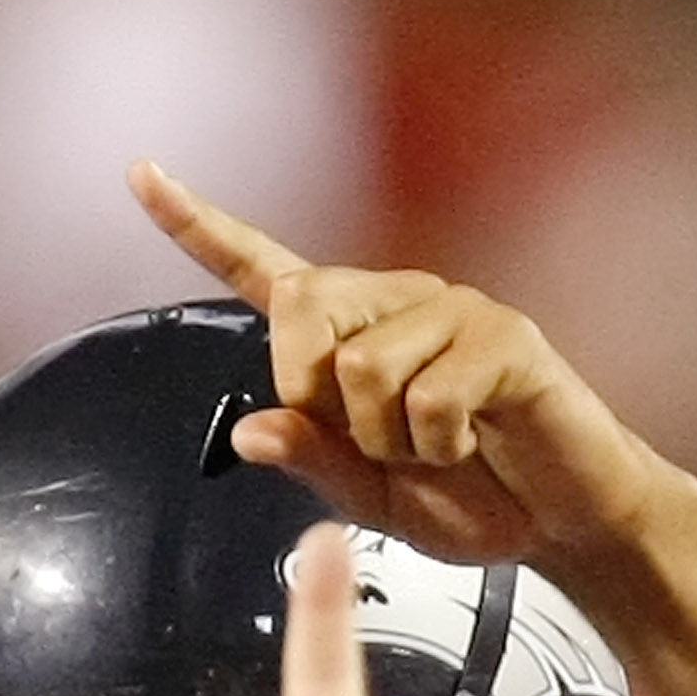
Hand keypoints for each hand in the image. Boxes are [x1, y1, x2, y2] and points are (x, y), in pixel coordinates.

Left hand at [129, 164, 668, 582]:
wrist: (556, 521)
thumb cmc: (468, 498)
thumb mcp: (369, 497)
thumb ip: (311, 460)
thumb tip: (251, 430)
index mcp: (349, 333)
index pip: (262, 267)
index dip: (198, 224)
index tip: (140, 174)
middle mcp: (393, 302)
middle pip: (299, 303)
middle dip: (310, 389)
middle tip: (367, 438)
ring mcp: (450, 311)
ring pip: (363, 367)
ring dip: (389, 441)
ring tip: (435, 450)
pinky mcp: (502, 337)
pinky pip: (429, 397)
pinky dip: (439, 446)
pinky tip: (470, 444)